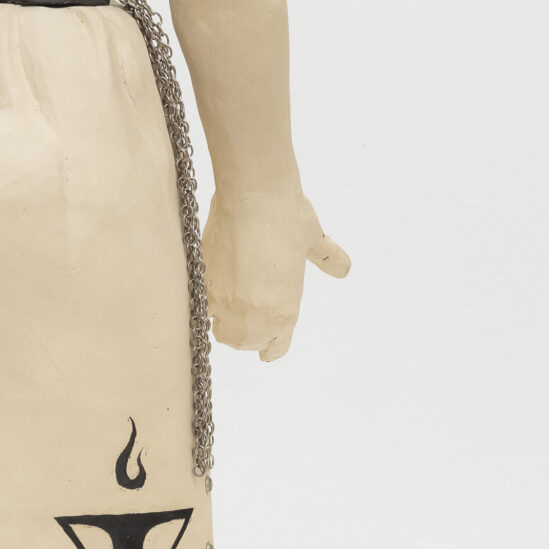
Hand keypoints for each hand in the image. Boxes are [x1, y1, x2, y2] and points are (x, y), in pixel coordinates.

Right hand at [202, 184, 349, 359]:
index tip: (267, 352)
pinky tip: (214, 291)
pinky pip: (204, 307)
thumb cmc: (287, 214)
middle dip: (246, 337)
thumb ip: (328, 258)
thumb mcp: (313, 239)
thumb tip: (343, 268)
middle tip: (247, 322)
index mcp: (286, 309)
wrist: (254, 195)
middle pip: (245, 343)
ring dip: (225, 325)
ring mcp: (228, 301)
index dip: (271, 349)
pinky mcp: (205, 284)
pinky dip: (209, 304)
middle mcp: (256, 313)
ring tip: (228, 310)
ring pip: (222, 332)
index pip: (275, 347)